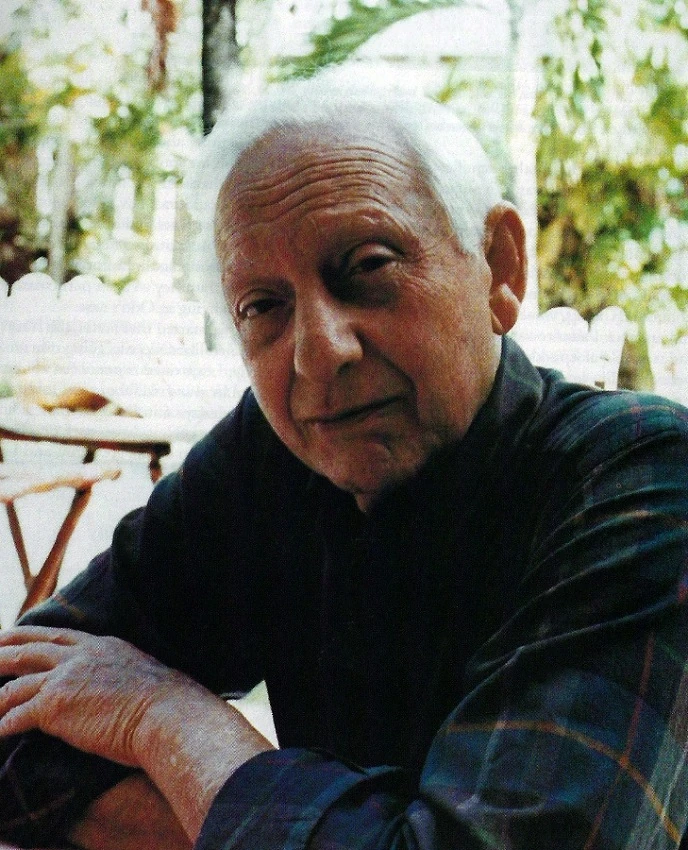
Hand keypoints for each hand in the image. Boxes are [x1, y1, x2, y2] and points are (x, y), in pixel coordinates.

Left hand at [0, 626, 274, 841]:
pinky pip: (18, 714)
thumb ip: (117, 671)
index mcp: (100, 645)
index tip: (12, 637)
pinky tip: (0, 732)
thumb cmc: (164, 702)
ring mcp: (65, 679)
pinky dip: (5, 724)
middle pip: (28, 649)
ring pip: (16, 682)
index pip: (56, 634)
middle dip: (2, 652)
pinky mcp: (56, 706)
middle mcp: (79, 656)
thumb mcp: (138, 671)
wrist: (167, 714)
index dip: (29, 635)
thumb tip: (116, 684)